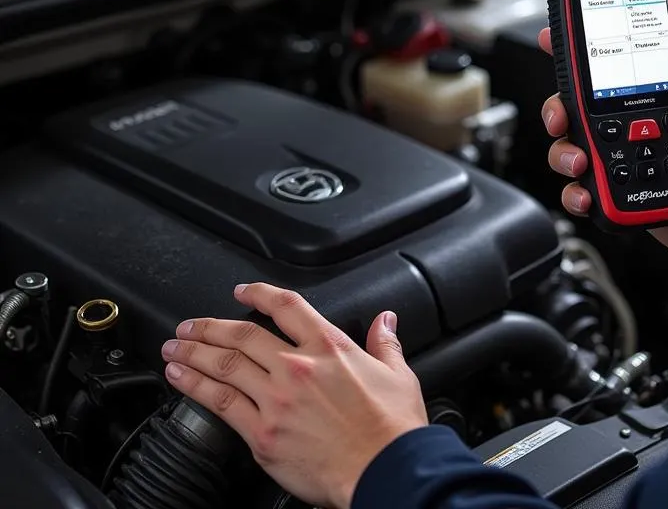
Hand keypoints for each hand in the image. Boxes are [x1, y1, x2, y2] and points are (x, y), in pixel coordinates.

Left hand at [161, 283, 428, 508]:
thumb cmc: (391, 429)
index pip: (286, 306)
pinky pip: (221, 404)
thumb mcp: (398, 375)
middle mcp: (298, 366)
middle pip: (243, 335)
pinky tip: (181, 379)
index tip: (241, 291)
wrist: (384, 470)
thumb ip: (385, 343)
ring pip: (224, 365)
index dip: (259, 293)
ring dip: (194, 353)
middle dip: (210, 327)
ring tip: (175, 348)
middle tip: (189, 326)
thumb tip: (386, 320)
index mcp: (329, 347)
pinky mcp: (263, 435)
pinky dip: (196, 387)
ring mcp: (277, 400)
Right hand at [540, 16, 667, 267]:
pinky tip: (586, 192)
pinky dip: (576, 191)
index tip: (558, 47)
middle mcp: (640, 132)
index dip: (584, 63)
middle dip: (560, 111)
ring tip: (580, 162)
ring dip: (565, 153)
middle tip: (561, 118)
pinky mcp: (623, 196)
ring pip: (574, 149)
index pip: (615, 76)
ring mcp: (629, 164)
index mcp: (662, 106)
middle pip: (581, 112)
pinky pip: (585, 190)